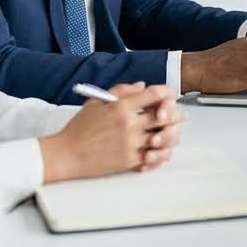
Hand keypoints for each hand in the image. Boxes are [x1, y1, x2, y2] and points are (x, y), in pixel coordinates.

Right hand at [39, 82, 184, 181]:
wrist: (66, 155)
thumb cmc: (79, 129)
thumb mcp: (96, 102)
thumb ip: (121, 90)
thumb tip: (142, 86)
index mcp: (120, 107)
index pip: (154, 94)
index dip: (166, 93)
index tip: (168, 95)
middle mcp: (128, 124)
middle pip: (165, 116)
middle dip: (175, 114)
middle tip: (180, 114)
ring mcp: (131, 144)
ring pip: (164, 137)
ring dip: (172, 134)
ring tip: (174, 132)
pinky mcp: (130, 160)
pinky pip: (155, 156)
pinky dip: (162, 152)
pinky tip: (162, 149)